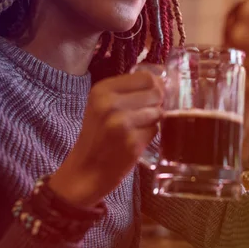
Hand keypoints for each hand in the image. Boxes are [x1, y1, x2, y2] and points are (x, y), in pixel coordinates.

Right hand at [49, 71, 163, 206]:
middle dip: (157, 102)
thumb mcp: (102, 105)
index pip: (145, 77)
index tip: (156, 93)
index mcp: (102, 90)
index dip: (156, 84)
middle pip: (155, 92)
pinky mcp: (132, 142)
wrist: (85, 170)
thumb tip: (163, 81)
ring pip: (158, 111)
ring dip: (154, 119)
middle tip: (146, 113)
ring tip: (137, 127)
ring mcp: (122, 123)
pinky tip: (135, 140)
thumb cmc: (98, 135)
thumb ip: (128, 91)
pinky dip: (150, 134)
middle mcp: (110, 103)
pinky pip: (155, 130)